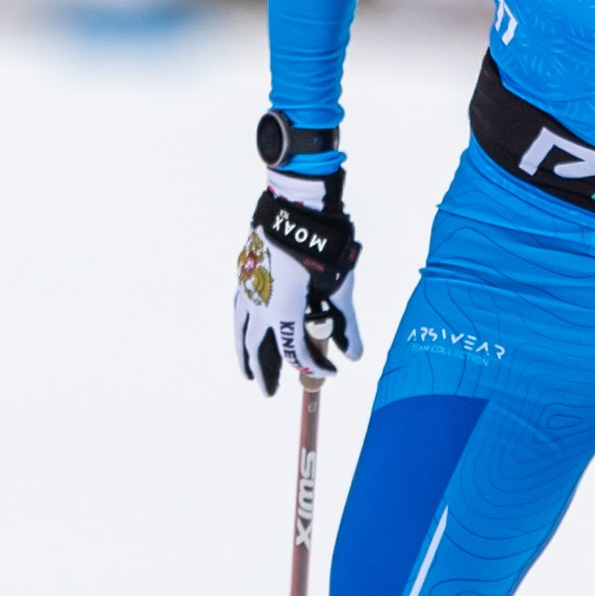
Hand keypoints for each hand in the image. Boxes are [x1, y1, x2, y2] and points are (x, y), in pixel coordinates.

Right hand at [234, 169, 364, 395]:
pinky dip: (242, 326)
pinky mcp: (244, 272)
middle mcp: (259, 305)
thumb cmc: (323, 246)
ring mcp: (248, 288)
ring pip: (241, 330)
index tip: (330, 373)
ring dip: (245, 353)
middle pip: (258, 349)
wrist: (296, 204)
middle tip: (270, 391)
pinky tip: (247, 327)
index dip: (314, 367)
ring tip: (248, 370)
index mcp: (284, 313)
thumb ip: (346, 324)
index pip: (297, 353)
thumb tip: (355, 355)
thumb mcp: (341, 287)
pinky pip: (239, 308)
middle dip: (266, 372)